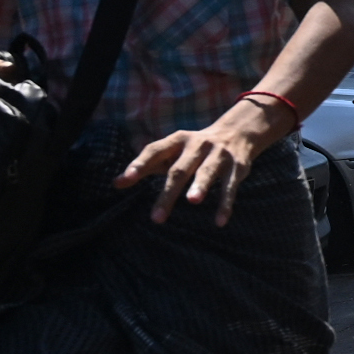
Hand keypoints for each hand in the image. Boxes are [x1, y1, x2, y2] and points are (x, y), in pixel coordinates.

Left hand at [117, 97, 289, 225]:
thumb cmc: (194, 149)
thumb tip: (116, 183)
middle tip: (157, 217)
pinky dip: (226, 204)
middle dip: (169, 191)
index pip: (154, 150)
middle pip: (179, 169)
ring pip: (207, 172)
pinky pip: (231, 187)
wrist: (237, 132)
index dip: (139, 164)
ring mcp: (219, 155)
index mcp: (177, 140)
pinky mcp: (238, 166)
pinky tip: (219, 221)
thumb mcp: (172, 152)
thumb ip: (146, 166)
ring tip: (193, 201)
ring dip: (201, 185)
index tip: (125, 180)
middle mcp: (197, 145)